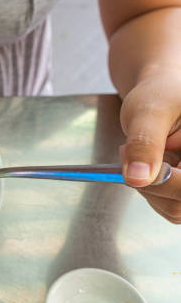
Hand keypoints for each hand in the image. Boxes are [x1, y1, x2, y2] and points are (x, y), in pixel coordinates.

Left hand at [119, 71, 180, 222]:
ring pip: (174, 209)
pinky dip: (150, 189)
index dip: (162, 178)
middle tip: (129, 149)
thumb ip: (145, 143)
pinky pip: (169, 206)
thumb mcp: (150, 111)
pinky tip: (149, 163)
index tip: (128, 151)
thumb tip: (136, 178)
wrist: (161, 94)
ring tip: (141, 151)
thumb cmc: (160, 94)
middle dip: (151, 180)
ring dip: (148, 185)